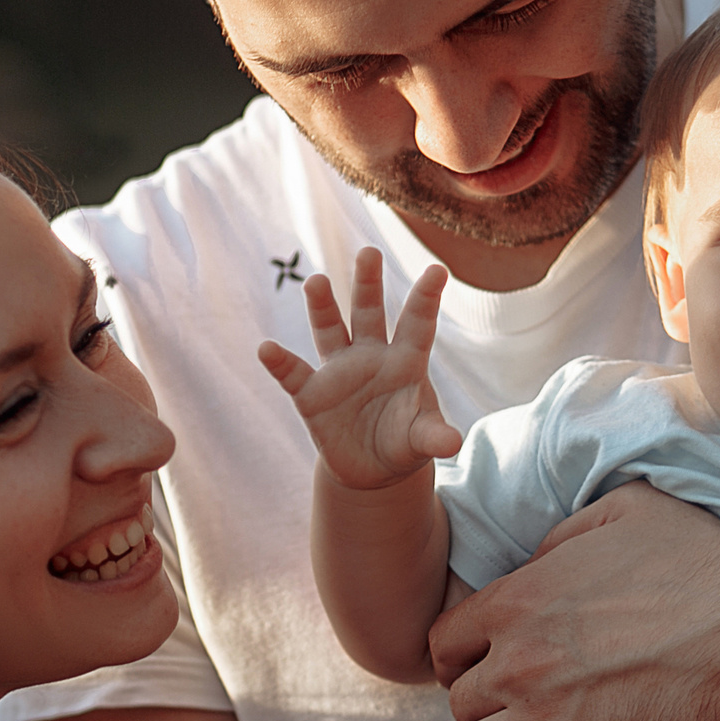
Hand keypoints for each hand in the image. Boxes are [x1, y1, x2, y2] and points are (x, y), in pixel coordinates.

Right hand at [258, 249, 461, 490]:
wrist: (371, 467)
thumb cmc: (403, 443)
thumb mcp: (420, 441)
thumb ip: (433, 437)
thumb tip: (452, 444)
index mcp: (405, 361)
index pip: (417, 324)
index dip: (426, 298)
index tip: (438, 270)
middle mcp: (371, 355)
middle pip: (369, 312)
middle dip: (368, 283)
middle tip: (369, 252)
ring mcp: (339, 371)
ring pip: (330, 330)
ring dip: (322, 306)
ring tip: (315, 280)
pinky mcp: (312, 394)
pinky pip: (293, 374)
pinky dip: (279, 362)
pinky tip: (267, 349)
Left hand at [430, 480, 719, 720]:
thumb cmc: (705, 567)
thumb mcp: (626, 512)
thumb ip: (562, 536)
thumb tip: (533, 563)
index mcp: (518, 601)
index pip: (443, 644)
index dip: (461, 663)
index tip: (486, 676)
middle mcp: (517, 662)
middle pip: (458, 704)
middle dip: (482, 713)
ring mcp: (543, 720)